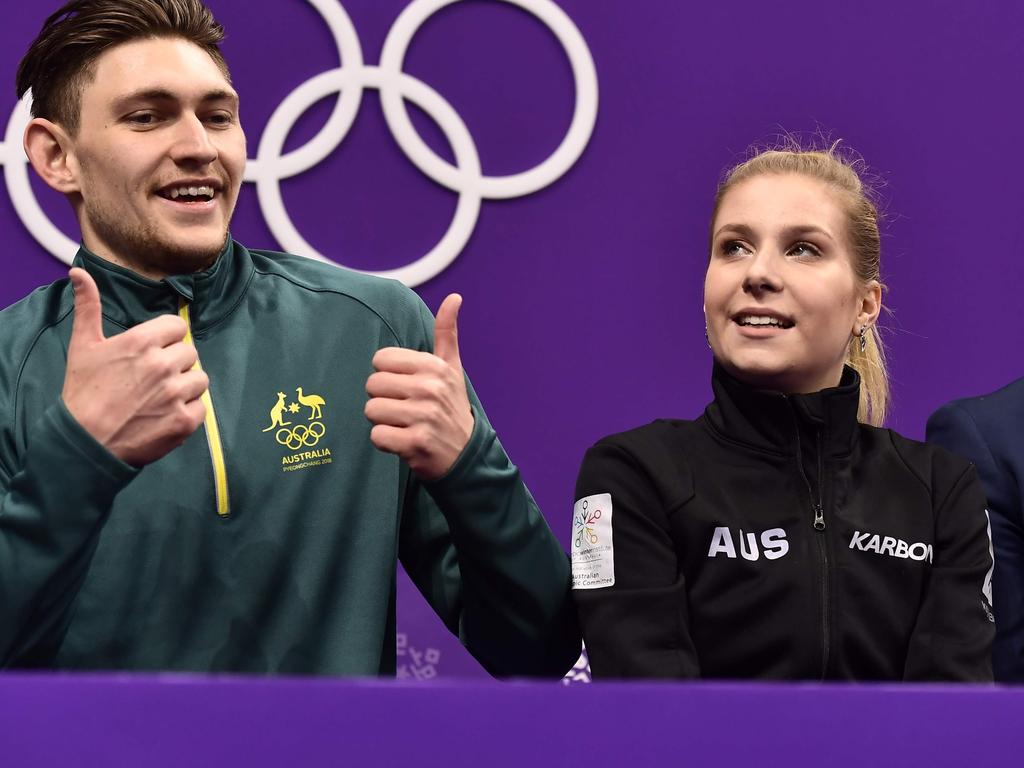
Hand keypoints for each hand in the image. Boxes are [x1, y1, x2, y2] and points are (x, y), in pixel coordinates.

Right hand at [62, 268, 207, 466]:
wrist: (85, 442)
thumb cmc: (83, 392)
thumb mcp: (83, 346)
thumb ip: (88, 306)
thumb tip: (79, 272)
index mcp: (142, 341)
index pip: (177, 327)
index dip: (165, 339)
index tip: (151, 353)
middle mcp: (163, 364)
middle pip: (189, 353)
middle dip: (175, 364)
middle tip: (151, 380)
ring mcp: (176, 393)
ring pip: (199, 379)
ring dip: (184, 388)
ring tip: (158, 399)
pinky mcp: (185, 421)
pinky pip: (202, 407)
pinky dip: (187, 413)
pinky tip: (164, 416)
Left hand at [365, 294, 474, 479]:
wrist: (465, 456)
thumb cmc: (451, 407)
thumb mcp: (452, 368)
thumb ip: (447, 333)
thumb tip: (454, 297)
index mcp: (434, 367)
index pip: (381, 360)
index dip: (387, 376)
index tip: (405, 387)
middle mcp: (430, 389)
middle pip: (372, 385)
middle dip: (382, 399)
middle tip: (403, 409)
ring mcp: (423, 417)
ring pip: (371, 410)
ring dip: (383, 422)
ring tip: (404, 425)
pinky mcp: (415, 443)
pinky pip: (377, 436)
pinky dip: (386, 442)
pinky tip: (403, 441)